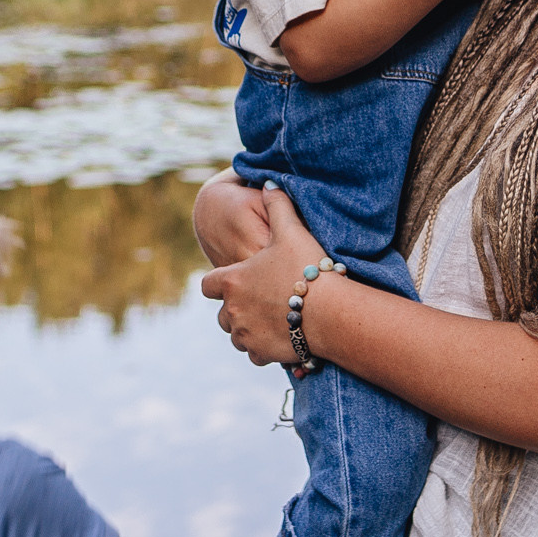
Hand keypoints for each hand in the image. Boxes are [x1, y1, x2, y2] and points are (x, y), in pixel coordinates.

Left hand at [198, 187, 329, 370]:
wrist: (329, 311)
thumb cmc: (308, 268)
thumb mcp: (291, 230)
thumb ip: (277, 205)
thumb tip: (269, 182)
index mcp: (232, 280)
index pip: (208, 285)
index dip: (219, 283)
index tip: (235, 281)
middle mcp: (232, 309)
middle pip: (222, 314)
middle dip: (236, 309)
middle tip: (260, 303)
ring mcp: (245, 334)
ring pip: (237, 335)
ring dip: (248, 330)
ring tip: (271, 321)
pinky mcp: (261, 353)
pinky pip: (254, 354)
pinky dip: (263, 348)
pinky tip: (279, 338)